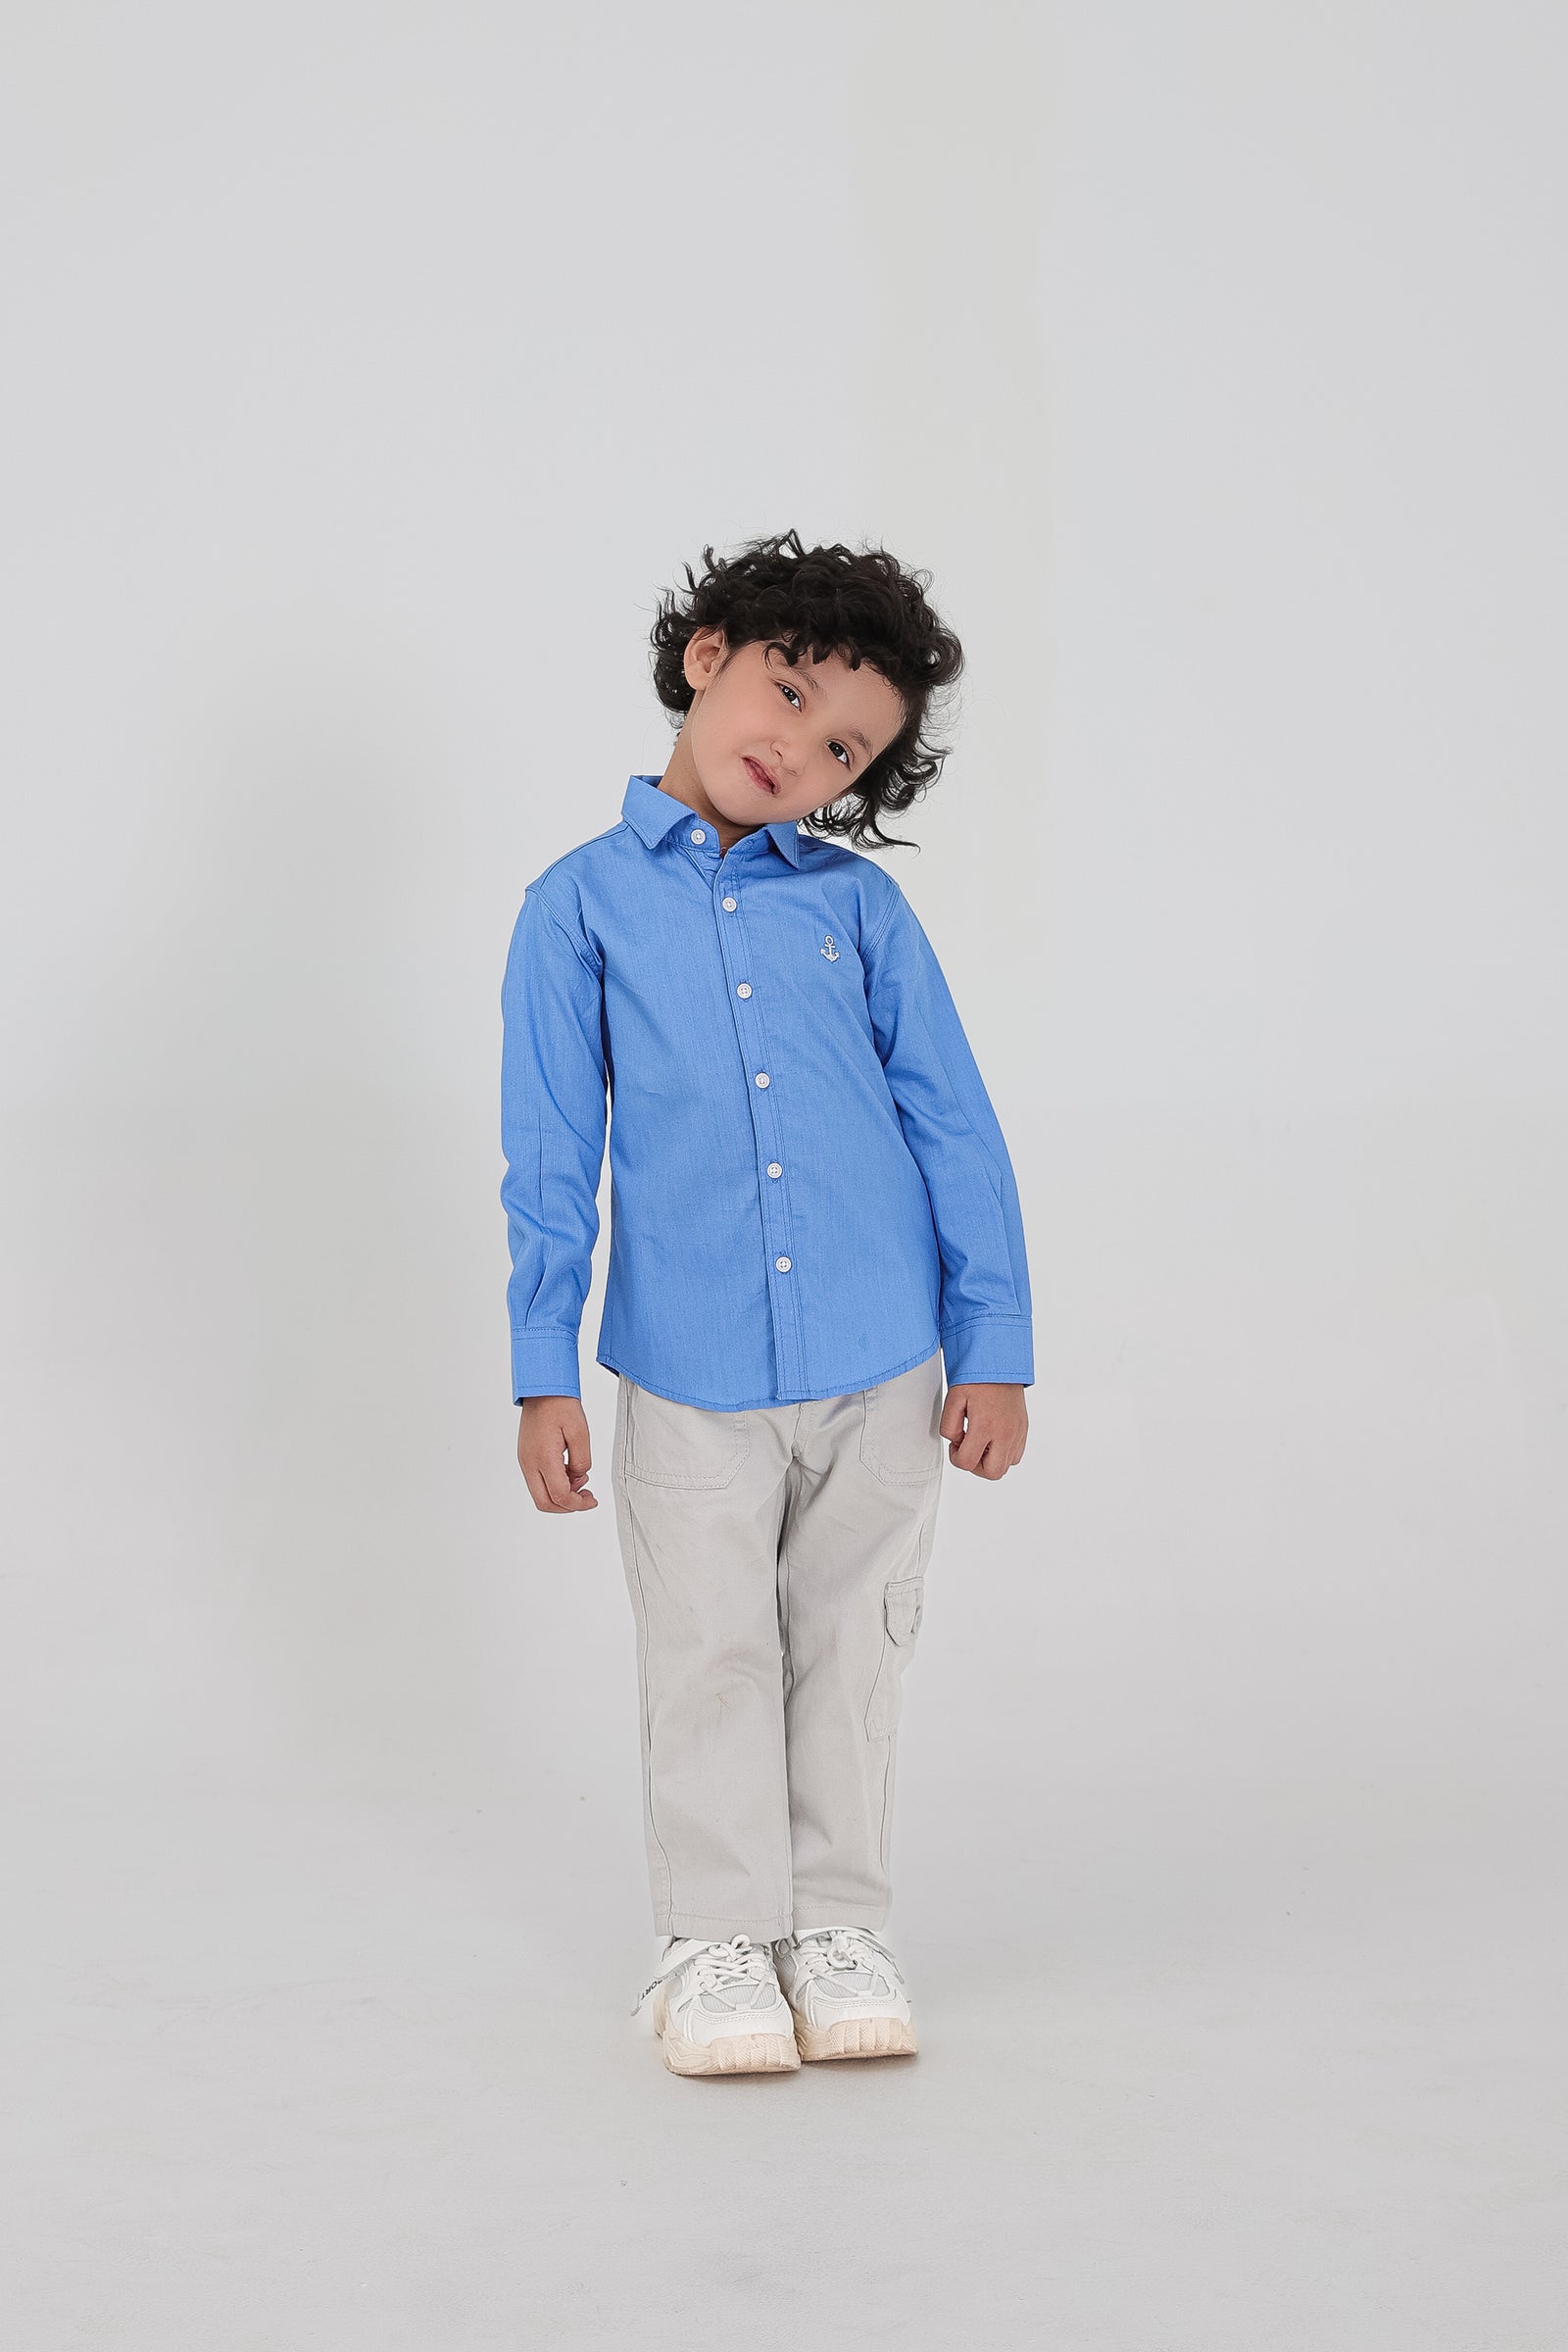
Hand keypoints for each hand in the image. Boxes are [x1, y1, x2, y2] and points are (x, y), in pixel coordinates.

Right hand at [517, 1394, 597, 1512]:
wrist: (541, 1388)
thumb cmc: (560, 1405)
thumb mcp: (580, 1432)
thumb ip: (582, 1460)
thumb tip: (579, 1477)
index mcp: (543, 1457)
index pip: (559, 1496)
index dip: (578, 1504)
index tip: (592, 1501)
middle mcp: (529, 1463)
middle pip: (545, 1503)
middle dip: (568, 1506)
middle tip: (586, 1497)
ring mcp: (525, 1460)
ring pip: (540, 1494)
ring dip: (561, 1495)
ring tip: (580, 1478)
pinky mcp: (526, 1457)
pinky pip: (538, 1481)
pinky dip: (554, 1485)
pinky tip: (569, 1472)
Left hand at [939, 1382, 1027, 1479]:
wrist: (1001, 1363)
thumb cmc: (978, 1378)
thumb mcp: (953, 1399)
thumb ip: (948, 1426)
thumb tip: (955, 1441)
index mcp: (986, 1426)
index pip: (968, 1463)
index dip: (956, 1457)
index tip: (956, 1442)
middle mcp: (1005, 1433)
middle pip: (993, 1473)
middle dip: (976, 1466)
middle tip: (969, 1448)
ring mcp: (1017, 1432)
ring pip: (1006, 1466)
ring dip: (990, 1460)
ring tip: (981, 1441)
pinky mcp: (1023, 1429)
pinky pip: (1015, 1455)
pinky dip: (1003, 1453)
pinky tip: (992, 1438)